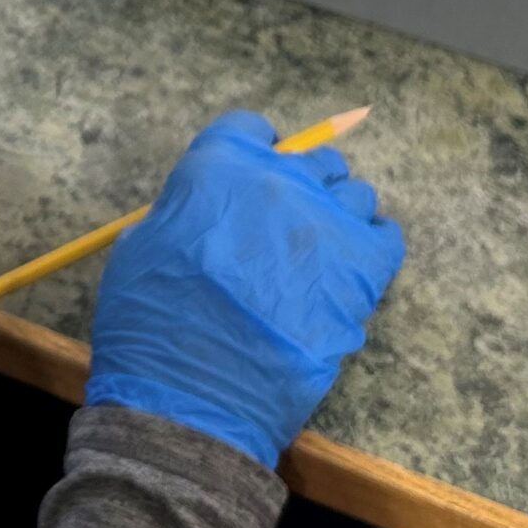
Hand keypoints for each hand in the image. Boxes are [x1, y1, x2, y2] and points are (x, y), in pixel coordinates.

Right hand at [85, 112, 403, 469]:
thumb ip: (182, 209)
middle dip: (300, 185)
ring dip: (338, 216)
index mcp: (218, 168)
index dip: (250, 152)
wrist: (192, 398)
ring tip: (319, 255)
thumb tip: (208, 207)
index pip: (249, 129)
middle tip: (284, 224)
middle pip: (311, 160)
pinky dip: (372, 248)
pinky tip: (350, 271)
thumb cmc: (150, 325)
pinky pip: (387, 237)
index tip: (250, 175)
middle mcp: (279, 182)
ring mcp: (327, 224)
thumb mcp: (140, 246)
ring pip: (355, 194)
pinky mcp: (364, 271)